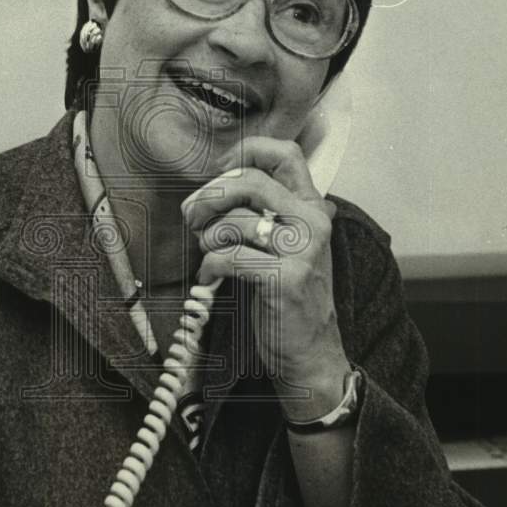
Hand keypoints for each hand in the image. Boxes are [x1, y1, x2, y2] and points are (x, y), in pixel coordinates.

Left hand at [181, 137, 351, 420]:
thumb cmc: (288, 297)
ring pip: (235, 221)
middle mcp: (313, 222)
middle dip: (210, 196)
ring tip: (208, 253)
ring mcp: (302, 250)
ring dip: (207, 238)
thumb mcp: (286, 245)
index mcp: (314, 207)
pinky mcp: (284, 278)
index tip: (221, 169)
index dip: (247, 152)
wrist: (312, 354)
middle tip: (192, 215)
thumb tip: (215, 185)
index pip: (286, 154)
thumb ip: (265, 211)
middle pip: (251, 181)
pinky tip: (212, 278)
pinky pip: (228, 256)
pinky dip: (209, 266)